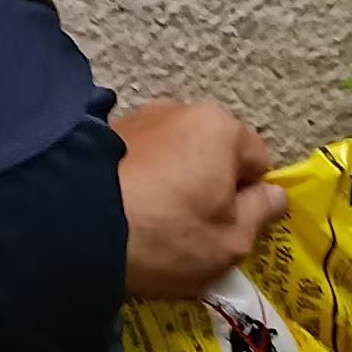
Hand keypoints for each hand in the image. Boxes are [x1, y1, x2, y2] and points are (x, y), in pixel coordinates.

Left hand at [113, 101, 285, 300]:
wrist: (74, 228)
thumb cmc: (167, 235)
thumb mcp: (230, 241)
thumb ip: (262, 214)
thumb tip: (276, 195)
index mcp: (222, 129)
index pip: (259, 162)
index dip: (252, 200)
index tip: (232, 231)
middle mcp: (180, 111)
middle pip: (213, 155)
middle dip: (209, 189)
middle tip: (191, 234)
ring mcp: (137, 119)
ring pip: (173, 157)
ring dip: (172, 184)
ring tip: (151, 227)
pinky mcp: (100, 137)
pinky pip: (137, 163)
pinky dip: (138, 184)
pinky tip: (125, 215)